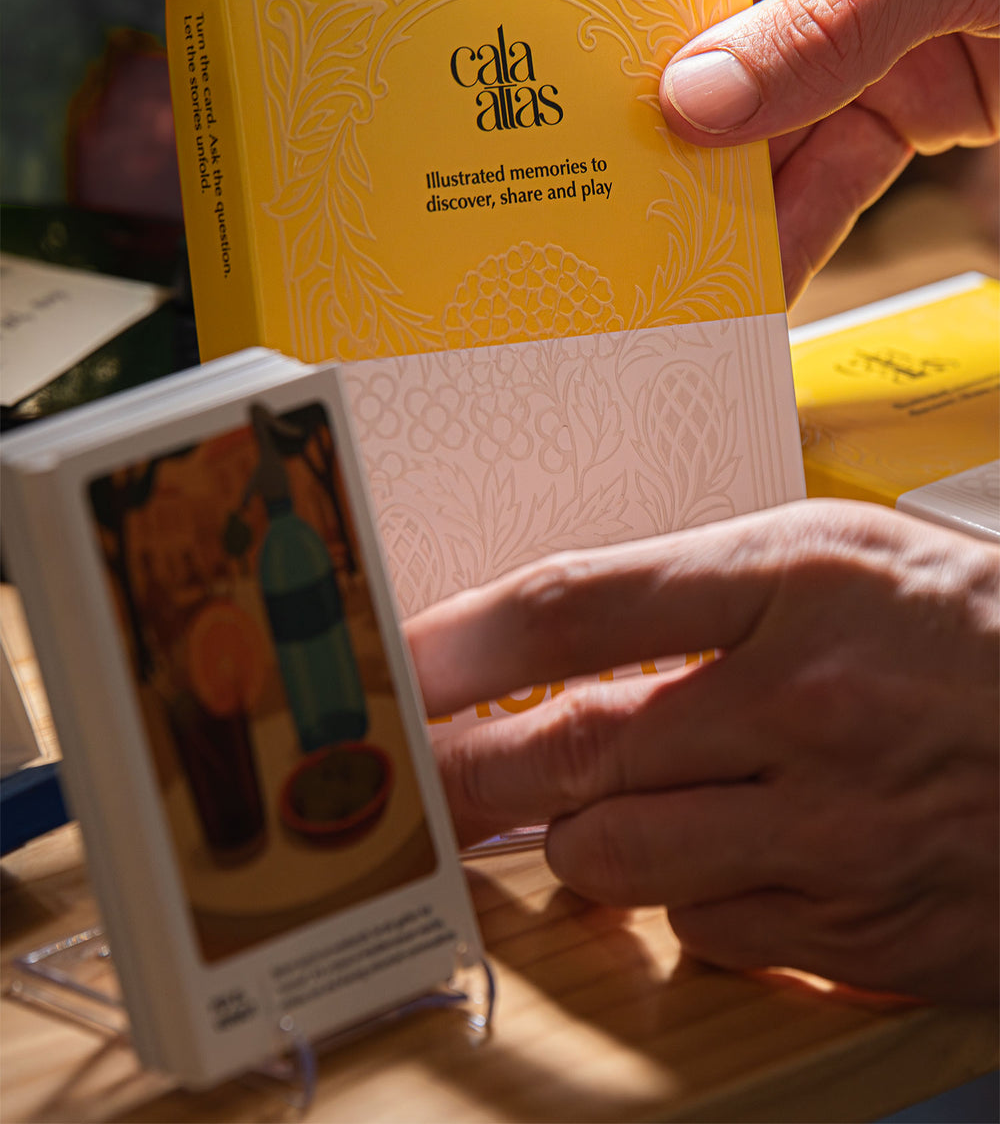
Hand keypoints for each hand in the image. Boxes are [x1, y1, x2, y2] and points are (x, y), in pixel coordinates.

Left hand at [407, 501, 999, 1002]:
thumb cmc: (972, 630)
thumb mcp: (842, 559)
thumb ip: (702, 594)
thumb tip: (555, 641)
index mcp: (798, 579)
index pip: (580, 608)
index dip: (457, 642)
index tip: (387, 665)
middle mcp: (804, 706)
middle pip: (569, 754)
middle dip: (465, 775)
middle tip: (410, 782)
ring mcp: (832, 831)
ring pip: (617, 861)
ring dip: (583, 840)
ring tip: (609, 808)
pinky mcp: (860, 932)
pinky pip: (706, 933)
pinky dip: (690, 902)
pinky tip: (734, 859)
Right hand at [537, 0, 999, 304]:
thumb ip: (824, 29)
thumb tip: (693, 105)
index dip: (565, 3)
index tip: (513, 93)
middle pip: (671, 39)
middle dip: (632, 126)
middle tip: (575, 211)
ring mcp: (839, 21)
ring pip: (740, 124)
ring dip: (706, 200)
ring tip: (653, 277)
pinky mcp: (893, 93)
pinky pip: (819, 172)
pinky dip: (791, 230)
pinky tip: (751, 290)